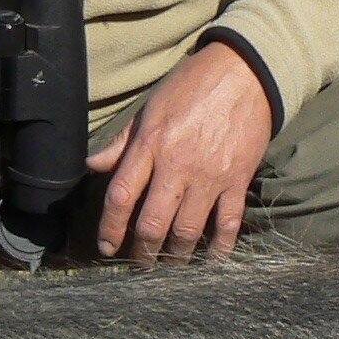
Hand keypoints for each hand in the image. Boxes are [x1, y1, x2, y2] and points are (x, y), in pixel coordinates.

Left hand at [87, 41, 274, 261]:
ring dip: (175, 257)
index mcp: (151, 145)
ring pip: (187, 231)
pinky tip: (211, 261)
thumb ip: (122, 141)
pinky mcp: (237, 180)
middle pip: (152, 224)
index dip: (110, 228)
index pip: (121, 197)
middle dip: (142, 252)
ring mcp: (210, 176)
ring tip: (169, 266)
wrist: (245, 72)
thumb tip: (92, 164)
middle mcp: (177, 165)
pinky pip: (228, 223)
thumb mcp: (150, 107)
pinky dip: (219, 248)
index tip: (107, 247)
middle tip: (139, 265)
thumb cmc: (193, 85)